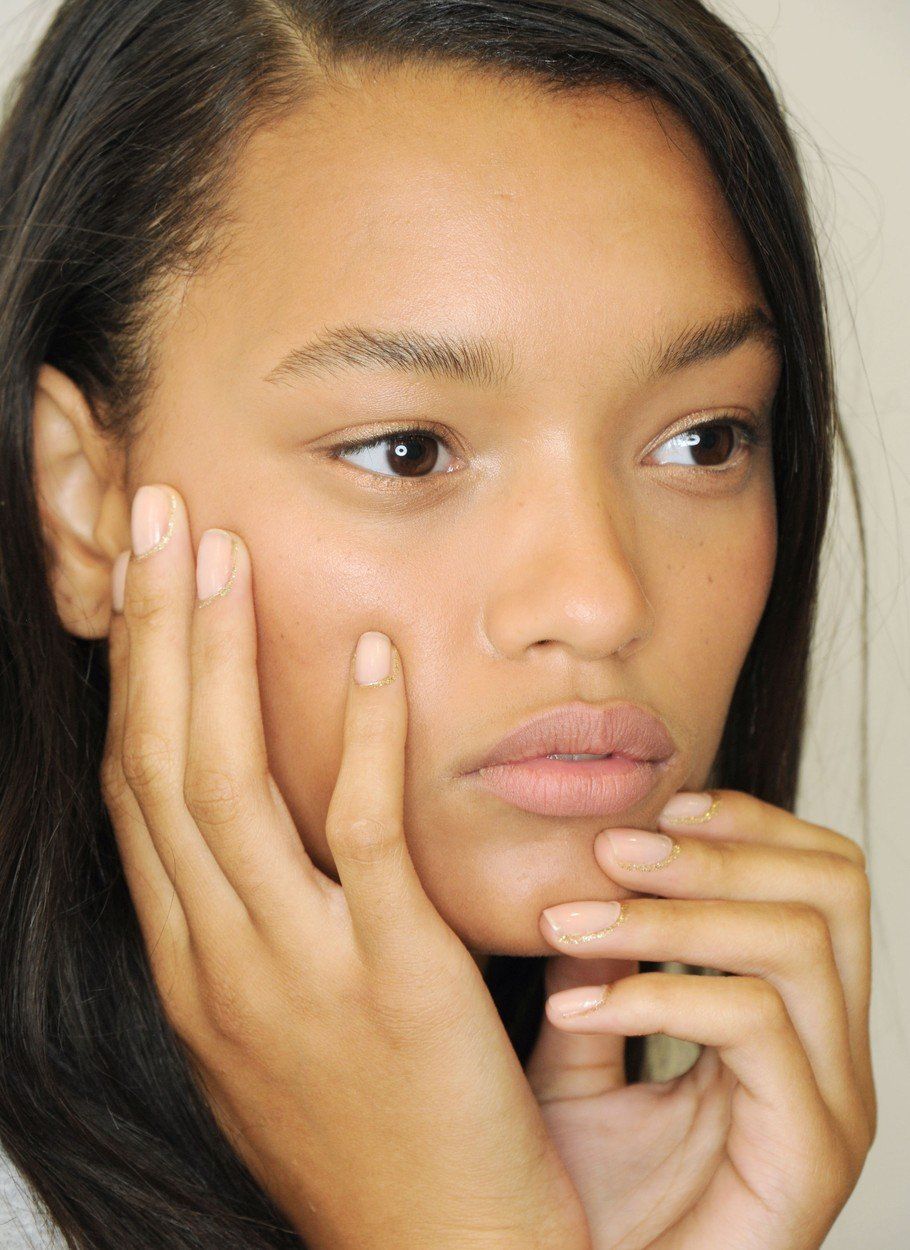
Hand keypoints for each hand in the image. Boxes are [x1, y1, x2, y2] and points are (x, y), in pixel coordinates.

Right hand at [100, 484, 589, 1249]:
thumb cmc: (368, 1140)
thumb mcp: (280, 1030)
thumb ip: (257, 927)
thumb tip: (254, 837)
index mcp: (195, 964)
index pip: (140, 791)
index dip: (135, 676)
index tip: (142, 582)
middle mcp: (220, 959)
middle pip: (160, 764)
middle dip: (153, 632)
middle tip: (156, 518)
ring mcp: (295, 971)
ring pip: (225, 787)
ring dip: (219, 656)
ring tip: (221, 550)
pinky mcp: (391, 981)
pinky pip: (362, 837)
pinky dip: (365, 737)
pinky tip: (374, 655)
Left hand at [526, 789, 874, 1249]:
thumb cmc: (575, 1192)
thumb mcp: (575, 1050)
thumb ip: (594, 963)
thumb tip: (588, 870)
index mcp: (792, 1016)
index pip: (818, 875)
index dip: (744, 821)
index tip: (652, 809)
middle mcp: (830, 1051)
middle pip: (832, 887)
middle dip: (718, 847)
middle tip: (611, 850)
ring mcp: (832, 1103)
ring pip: (797, 941)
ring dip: (672, 913)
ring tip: (570, 920)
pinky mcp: (810, 1155)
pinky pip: (755, 1024)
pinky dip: (655, 995)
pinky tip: (571, 1008)